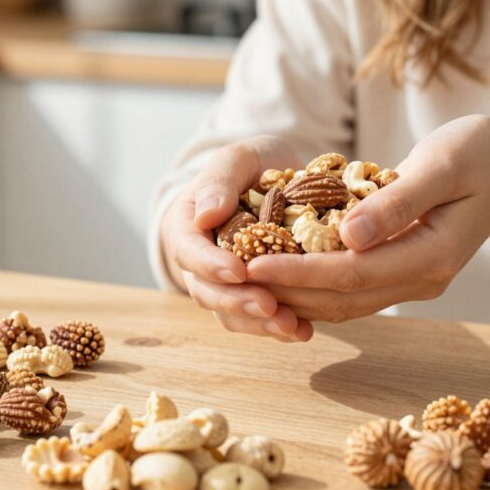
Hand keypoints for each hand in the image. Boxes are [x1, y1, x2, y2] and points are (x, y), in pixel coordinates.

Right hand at [160, 136, 314, 341]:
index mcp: (187, 226)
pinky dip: (278, 328)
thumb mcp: (239, 158)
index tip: (238, 271)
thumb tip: (206, 215)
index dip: (210, 265)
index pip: (188, 250)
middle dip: (238, 302)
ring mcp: (224, 284)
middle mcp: (200, 261)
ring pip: (231, 313)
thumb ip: (220, 180)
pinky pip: (257, 320)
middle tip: (269, 306)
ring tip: (291, 327)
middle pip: (207, 291)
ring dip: (259, 324)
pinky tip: (303, 331)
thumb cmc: (254, 165)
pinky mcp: (251, 297)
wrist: (279, 181)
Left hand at [246, 116, 489, 321]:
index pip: (352, 274)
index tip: (251, 263)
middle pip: (341, 298)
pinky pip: (352, 290)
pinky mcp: (404, 273)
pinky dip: (314, 285)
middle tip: (233, 275)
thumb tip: (347, 235)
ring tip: (246, 277)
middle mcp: (421, 279)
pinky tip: (281, 269)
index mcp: (431, 256)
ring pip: (344, 302)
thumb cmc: (481, 155)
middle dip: (285, 290)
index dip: (298, 272)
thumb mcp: (444, 165)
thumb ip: (396, 201)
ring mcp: (413, 281)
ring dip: (295, 294)